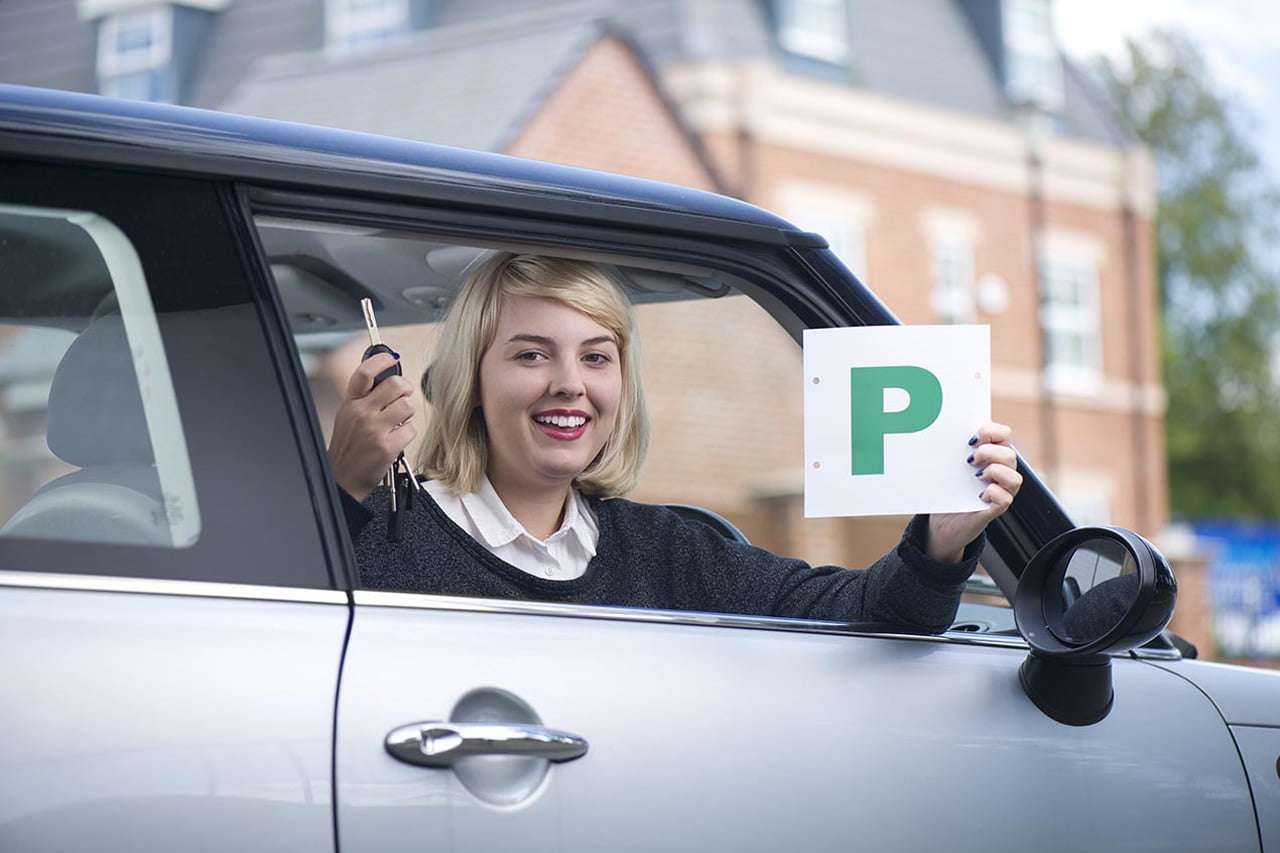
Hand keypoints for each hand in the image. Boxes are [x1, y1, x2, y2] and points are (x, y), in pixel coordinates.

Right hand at [328, 352, 417, 501]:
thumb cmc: (349, 447)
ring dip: (408, 414)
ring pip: (408, 405)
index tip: (392, 358)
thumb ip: (365, 397)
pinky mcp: (387, 446)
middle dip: (405, 389)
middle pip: (396, 385)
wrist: (343, 479)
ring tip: (398, 423)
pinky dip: (408, 433)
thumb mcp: (348, 416)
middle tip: (402, 397)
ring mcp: (374, 430)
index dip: (381, 360)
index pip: (365, 373)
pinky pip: (412, 429)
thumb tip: (389, 377)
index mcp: (350, 403)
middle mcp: (361, 413)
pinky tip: (397, 439)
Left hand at [926, 422, 1021, 562]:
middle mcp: (1001, 473)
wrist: (941, 523)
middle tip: (970, 460)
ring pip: (1015, 477)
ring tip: (976, 476)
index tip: (972, 438)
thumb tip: (941, 430)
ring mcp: (1001, 492)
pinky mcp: (995, 510)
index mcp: (991, 456)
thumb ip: (953, 449)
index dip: (992, 431)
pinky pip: (1006, 498)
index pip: (1004, 434)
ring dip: (994, 472)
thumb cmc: (947, 491)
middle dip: (989, 452)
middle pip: (1010, 454)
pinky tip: (979, 495)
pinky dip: (992, 493)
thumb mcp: (949, 466)